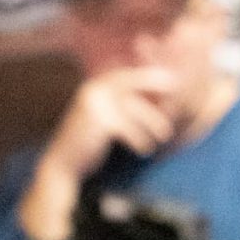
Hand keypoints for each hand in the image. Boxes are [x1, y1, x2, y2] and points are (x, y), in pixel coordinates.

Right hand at [19, 69, 180, 239]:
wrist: (63, 165)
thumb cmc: (87, 144)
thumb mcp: (104, 119)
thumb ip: (121, 105)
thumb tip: (154, 96)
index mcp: (92, 88)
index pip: (123, 74)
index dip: (145, 75)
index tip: (168, 80)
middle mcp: (91, 91)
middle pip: (129, 82)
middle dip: (153, 82)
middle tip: (176, 87)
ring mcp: (93, 104)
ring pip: (133, 106)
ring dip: (152, 121)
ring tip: (164, 134)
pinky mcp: (98, 121)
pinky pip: (128, 126)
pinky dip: (139, 139)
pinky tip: (145, 150)